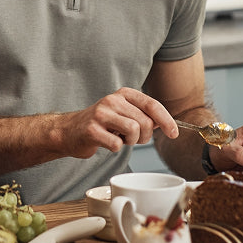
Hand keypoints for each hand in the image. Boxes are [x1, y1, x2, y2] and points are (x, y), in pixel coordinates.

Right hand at [58, 87, 176, 157]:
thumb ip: (143, 116)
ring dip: (131, 142)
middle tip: (132, 138)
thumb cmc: (100, 124)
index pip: (152, 105)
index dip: (167, 120)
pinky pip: (117, 144)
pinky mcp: (92, 129)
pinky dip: (116, 148)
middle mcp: (112, 100)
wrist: (69, 131)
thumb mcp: (123, 114)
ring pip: (134, 131)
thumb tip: (166, 124)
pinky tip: (107, 142)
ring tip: (120, 139)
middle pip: (145, 122)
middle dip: (144, 136)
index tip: (174, 134)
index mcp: (123, 94)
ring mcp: (100, 114)